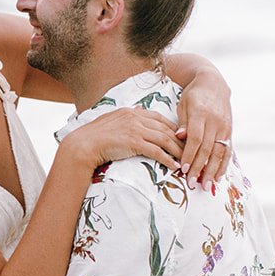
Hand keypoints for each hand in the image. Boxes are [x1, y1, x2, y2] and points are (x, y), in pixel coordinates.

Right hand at [62, 108, 182, 171]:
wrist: (83, 144)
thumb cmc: (95, 135)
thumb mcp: (113, 119)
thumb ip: (128, 115)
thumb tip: (138, 109)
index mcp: (132, 112)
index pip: (159, 118)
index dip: (173, 128)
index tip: (181, 138)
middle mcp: (136, 118)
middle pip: (166, 129)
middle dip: (180, 140)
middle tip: (190, 151)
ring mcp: (135, 129)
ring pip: (164, 139)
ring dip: (177, 151)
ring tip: (186, 160)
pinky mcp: (134, 142)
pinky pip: (157, 151)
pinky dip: (168, 159)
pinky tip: (175, 166)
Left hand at [175, 70, 232, 187]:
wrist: (213, 84)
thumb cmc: (193, 96)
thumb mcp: (183, 105)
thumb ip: (182, 122)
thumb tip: (179, 137)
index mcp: (201, 114)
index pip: (196, 139)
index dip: (190, 155)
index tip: (184, 170)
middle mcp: (215, 122)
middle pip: (208, 149)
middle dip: (200, 168)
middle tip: (192, 183)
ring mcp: (225, 127)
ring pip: (219, 152)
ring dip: (213, 171)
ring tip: (207, 186)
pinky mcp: (230, 131)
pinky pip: (228, 151)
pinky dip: (223, 165)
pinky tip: (218, 177)